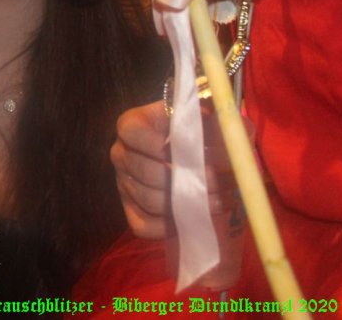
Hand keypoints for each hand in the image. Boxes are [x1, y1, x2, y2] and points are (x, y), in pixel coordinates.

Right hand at [112, 100, 239, 239]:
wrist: (182, 152)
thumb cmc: (193, 130)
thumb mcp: (203, 115)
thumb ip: (212, 114)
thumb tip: (220, 123)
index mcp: (130, 124)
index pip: (132, 132)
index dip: (156, 142)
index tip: (187, 150)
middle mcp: (120, 153)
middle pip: (145, 171)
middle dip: (186, 180)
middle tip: (220, 182)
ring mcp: (122, 183)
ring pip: (149, 200)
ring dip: (187, 203)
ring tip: (221, 200)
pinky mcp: (130, 209)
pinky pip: (144, 225)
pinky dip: (170, 226)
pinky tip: (195, 215)